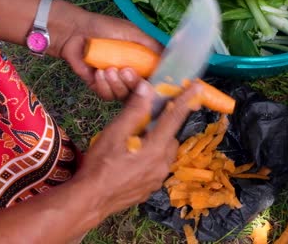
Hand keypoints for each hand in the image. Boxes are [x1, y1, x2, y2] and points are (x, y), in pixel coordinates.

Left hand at [59, 11, 162, 100]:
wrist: (76, 30)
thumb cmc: (105, 28)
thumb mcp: (135, 33)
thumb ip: (153, 47)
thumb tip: (171, 59)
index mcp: (142, 64)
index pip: (154, 80)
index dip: (154, 84)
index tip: (152, 81)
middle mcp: (130, 76)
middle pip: (140, 93)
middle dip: (134, 84)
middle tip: (126, 71)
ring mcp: (115, 83)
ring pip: (124, 96)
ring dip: (117, 84)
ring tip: (108, 69)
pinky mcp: (99, 87)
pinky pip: (107, 95)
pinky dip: (104, 86)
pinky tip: (98, 72)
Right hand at [73, 79, 200, 216]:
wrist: (90, 201)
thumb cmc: (100, 165)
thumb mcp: (114, 134)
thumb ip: (134, 112)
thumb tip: (147, 89)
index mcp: (156, 149)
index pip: (175, 119)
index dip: (186, 100)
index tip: (198, 86)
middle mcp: (163, 165)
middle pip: (171, 138)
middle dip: (164, 126)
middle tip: (147, 121)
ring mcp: (158, 179)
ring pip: (165, 153)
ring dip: (158, 143)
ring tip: (137, 141)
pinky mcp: (151, 188)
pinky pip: (158, 167)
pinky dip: (152, 158)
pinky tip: (134, 159)